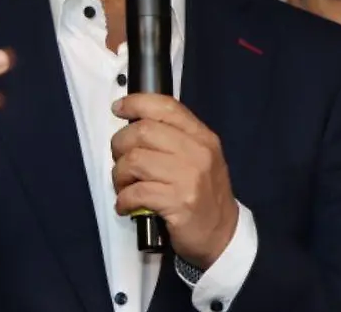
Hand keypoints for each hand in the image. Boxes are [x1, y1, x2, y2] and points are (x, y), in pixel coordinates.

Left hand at [110, 94, 238, 268]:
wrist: (222, 236)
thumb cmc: (203, 194)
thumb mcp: (199, 158)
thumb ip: (174, 138)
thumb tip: (133, 123)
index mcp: (202, 137)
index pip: (166, 107)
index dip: (137, 103)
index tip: (118, 108)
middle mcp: (197, 153)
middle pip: (142, 132)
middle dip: (120, 145)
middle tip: (120, 162)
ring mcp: (189, 178)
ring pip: (134, 161)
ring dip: (119, 175)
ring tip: (124, 186)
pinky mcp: (178, 203)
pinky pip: (136, 192)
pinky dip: (123, 199)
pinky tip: (126, 205)